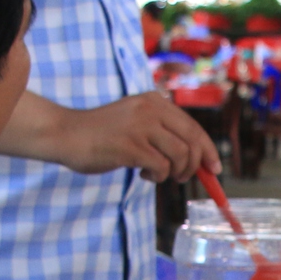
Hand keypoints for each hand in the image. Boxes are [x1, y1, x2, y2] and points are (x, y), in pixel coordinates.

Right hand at [2, 91, 219, 180]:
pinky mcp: (131, 146)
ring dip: (174, 173)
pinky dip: (158, 177)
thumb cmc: (101, 134)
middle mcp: (151, 109)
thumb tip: (195, 158)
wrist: (65, 134)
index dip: (207, 150)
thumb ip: (161, 132)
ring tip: (157, 174)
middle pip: (192, 141)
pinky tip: (143, 174)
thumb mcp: (135, 122)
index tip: (214, 169)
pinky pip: (162, 167)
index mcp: (154, 101)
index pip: (193, 126)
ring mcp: (141, 126)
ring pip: (180, 156)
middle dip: (195, 165)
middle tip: (183, 178)